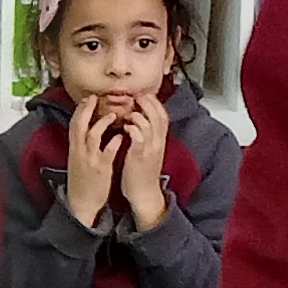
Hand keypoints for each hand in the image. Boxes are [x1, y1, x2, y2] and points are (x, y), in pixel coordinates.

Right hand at [61, 103, 121, 226]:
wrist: (81, 204)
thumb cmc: (83, 181)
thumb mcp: (78, 161)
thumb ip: (82, 146)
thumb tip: (89, 131)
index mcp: (74, 149)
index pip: (74, 125)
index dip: (80, 110)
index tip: (88, 99)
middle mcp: (79, 152)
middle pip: (79, 125)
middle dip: (86, 110)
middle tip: (95, 98)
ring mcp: (90, 160)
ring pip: (92, 136)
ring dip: (102, 123)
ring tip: (112, 115)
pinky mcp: (100, 169)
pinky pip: (106, 153)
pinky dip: (113, 143)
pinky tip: (120, 137)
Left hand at [112, 93, 171, 228]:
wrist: (144, 193)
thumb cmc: (142, 172)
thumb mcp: (148, 150)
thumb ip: (146, 135)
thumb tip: (139, 120)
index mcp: (159, 140)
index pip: (163, 115)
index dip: (154, 103)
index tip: (144, 94)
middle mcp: (158, 142)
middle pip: (158, 115)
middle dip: (148, 103)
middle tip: (136, 95)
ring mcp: (150, 149)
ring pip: (149, 124)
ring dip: (138, 114)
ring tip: (128, 109)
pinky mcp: (139, 157)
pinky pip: (139, 138)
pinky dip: (133, 129)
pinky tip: (125, 126)